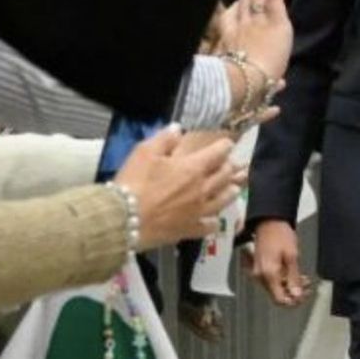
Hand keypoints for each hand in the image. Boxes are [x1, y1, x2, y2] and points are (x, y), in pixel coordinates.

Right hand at [114, 127, 243, 248]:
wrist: (126, 218)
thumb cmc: (134, 182)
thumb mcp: (144, 152)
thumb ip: (164, 139)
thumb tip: (177, 129)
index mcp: (193, 168)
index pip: (218, 154)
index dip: (225, 146)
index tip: (227, 144)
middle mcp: (202, 189)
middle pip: (225, 176)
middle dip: (230, 168)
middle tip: (232, 165)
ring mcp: (200, 211)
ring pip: (225, 200)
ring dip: (230, 191)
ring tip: (233, 188)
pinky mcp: (192, 229)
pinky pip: (210, 225)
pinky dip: (214, 221)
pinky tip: (213, 220)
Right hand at [230, 0, 291, 81]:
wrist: (248, 79)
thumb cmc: (243, 86)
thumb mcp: (242, 82)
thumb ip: (266, 82)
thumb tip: (281, 89)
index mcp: (230, 38)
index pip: (233, 16)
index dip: (237, 4)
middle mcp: (242, 25)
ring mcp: (258, 21)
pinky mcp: (275, 21)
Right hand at [249, 220, 311, 307]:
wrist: (268, 222)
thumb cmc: (279, 235)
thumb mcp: (292, 257)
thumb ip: (294, 278)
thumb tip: (297, 295)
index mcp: (268, 274)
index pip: (279, 300)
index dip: (293, 301)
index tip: (304, 295)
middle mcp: (260, 276)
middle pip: (278, 295)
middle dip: (294, 293)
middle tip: (307, 286)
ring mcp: (259, 273)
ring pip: (276, 288)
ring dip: (290, 286)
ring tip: (303, 278)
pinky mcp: (260, 268)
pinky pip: (272, 281)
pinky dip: (283, 280)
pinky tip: (293, 274)